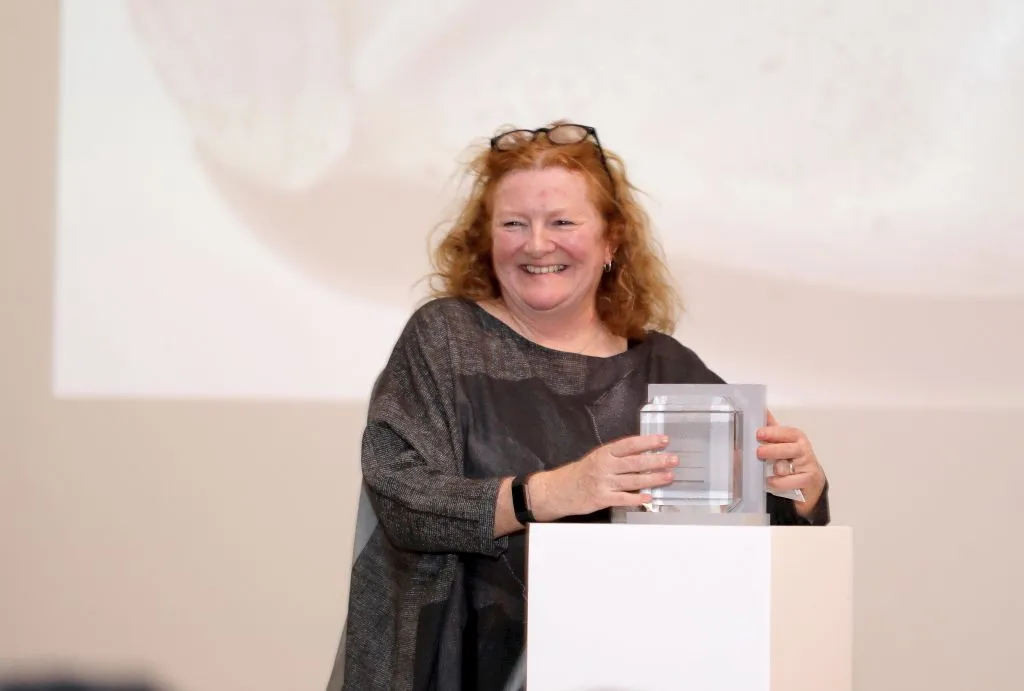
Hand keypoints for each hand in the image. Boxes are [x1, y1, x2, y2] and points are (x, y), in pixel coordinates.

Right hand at [532, 435, 677, 520]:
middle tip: (673, 460)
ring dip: (653, 479)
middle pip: (635, 462)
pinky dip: (637, 498)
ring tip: (668, 477)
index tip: (664, 440)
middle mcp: (604, 466)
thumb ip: (617, 456)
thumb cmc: (581, 473)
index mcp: (604, 453)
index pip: (629, 444)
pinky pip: (623, 498)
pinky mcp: (601, 499)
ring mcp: (603, 483)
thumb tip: (644, 453)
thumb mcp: (597, 458)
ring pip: (633, 480)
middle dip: (656, 461)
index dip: (648, 442)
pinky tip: (649, 497)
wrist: (560, 490)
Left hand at [757, 410, 826, 514]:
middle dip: (773, 450)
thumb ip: (772, 428)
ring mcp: (807, 466)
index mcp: (797, 437)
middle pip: (788, 449)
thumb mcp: (784, 441)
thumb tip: (761, 409)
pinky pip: (789, 482)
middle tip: (759, 452)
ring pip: (787, 467)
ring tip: (769, 469)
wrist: (811, 481)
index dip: (773, 433)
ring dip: (776, 468)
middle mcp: (803, 449)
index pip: (787, 432)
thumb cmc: (793, 458)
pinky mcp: (808, 481)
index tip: (759, 434)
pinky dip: (778, 482)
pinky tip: (770, 481)